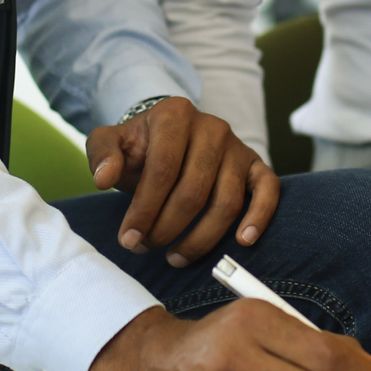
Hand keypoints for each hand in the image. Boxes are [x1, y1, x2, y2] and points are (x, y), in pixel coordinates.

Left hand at [87, 96, 277, 266]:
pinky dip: (259, 217)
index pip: (162, 169)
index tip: (128, 239)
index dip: (144, 209)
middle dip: (167, 228)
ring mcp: (237, 147)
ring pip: (227, 201)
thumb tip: (104, 178)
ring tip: (175, 256)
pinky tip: (242, 241)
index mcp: (174, 114)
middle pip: (193, 190)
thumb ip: (102, 155)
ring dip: (201, 238)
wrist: (167, 139)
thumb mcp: (110, 143)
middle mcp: (212, 127)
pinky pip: (268, 191)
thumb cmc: (139, 148)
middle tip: (146, 248)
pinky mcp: (256, 165)